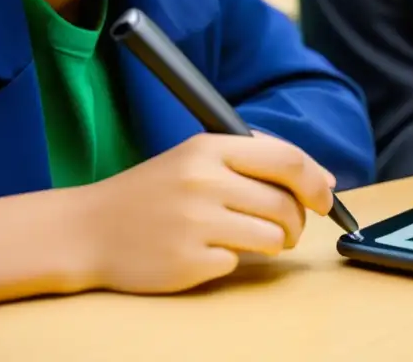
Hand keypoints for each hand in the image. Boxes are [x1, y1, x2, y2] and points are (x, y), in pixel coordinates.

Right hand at [82, 132, 335, 294]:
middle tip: (286, 228)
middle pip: (285, 204)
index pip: (287, 159)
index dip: (316, 181)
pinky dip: (232, 260)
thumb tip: (322, 180)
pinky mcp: (187, 261)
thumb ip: (254, 161)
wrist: (87, 229)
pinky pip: (238, 264)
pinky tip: (207, 250)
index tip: (326, 197)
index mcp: (209, 148)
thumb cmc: (154, 192)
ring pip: (272, 238)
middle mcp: (204, 182)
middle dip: (296, 221)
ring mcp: (195, 223)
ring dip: (274, 243)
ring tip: (254, 240)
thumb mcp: (196, 158)